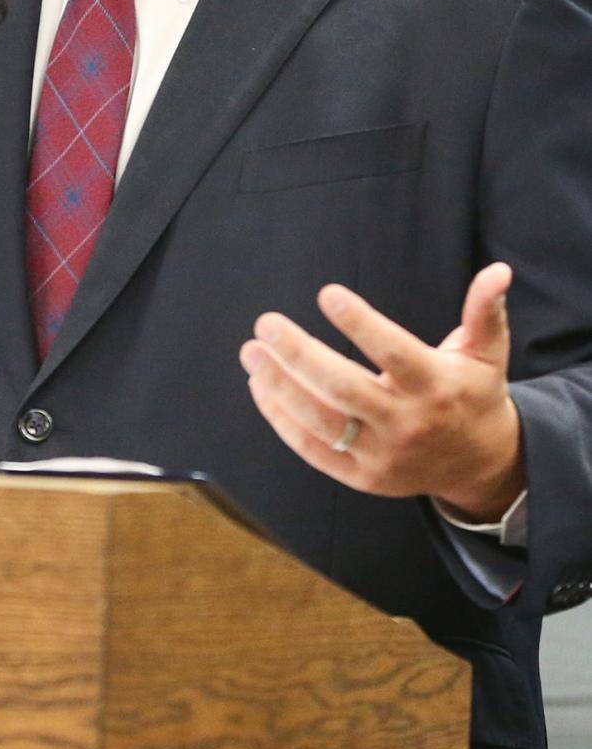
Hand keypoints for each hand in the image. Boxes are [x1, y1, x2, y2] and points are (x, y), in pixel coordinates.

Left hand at [239, 263, 523, 522]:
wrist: (480, 466)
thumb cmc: (472, 395)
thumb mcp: (486, 354)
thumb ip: (485, 312)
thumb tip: (497, 271)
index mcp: (436, 386)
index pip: (394, 353)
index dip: (361, 325)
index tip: (326, 294)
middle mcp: (407, 423)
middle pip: (345, 389)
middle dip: (299, 355)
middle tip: (265, 323)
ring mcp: (382, 455)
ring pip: (321, 422)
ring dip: (279, 386)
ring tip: (252, 352)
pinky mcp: (361, 477)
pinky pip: (313, 449)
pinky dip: (281, 419)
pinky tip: (260, 386)